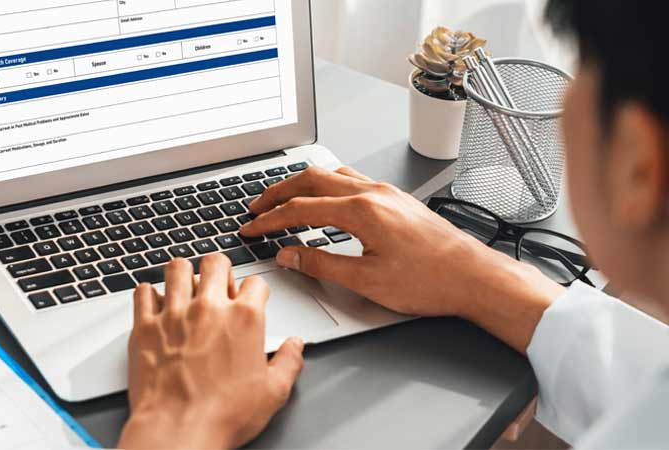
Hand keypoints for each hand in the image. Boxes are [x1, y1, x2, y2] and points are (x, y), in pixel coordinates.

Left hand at [117, 255, 304, 449]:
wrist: (178, 431)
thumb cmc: (222, 415)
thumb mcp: (273, 392)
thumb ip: (289, 362)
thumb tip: (296, 346)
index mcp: (244, 319)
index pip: (256, 282)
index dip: (256, 290)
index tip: (252, 299)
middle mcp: (209, 308)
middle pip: (216, 262)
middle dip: (220, 270)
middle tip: (219, 286)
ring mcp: (174, 314)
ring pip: (177, 267)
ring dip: (184, 274)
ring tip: (187, 286)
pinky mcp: (145, 326)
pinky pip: (143, 291)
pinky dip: (149, 294)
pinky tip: (156, 304)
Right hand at [240, 167, 563, 351]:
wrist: (473, 277)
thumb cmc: (430, 281)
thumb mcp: (367, 281)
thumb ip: (321, 265)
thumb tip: (289, 255)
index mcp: (361, 211)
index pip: (300, 209)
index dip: (270, 220)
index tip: (251, 228)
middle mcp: (372, 193)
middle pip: (310, 180)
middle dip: (278, 192)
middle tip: (256, 207)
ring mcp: (385, 192)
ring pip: (331, 175)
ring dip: (301, 184)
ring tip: (283, 198)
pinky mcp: (395, 198)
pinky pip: (351, 179)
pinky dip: (326, 184)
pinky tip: (324, 196)